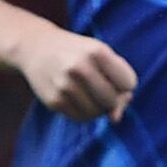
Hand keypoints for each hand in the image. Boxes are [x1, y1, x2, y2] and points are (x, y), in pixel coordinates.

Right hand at [16, 25, 137, 120]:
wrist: (36, 46)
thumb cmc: (78, 52)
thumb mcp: (101, 54)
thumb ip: (119, 84)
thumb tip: (116, 119)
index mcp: (97, 51)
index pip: (129, 83)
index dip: (125, 84)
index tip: (112, 75)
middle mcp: (79, 67)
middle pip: (112, 100)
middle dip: (112, 98)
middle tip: (100, 86)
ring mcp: (64, 85)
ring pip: (97, 113)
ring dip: (98, 107)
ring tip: (89, 92)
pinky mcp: (54, 101)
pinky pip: (80, 118)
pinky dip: (84, 112)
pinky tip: (77, 97)